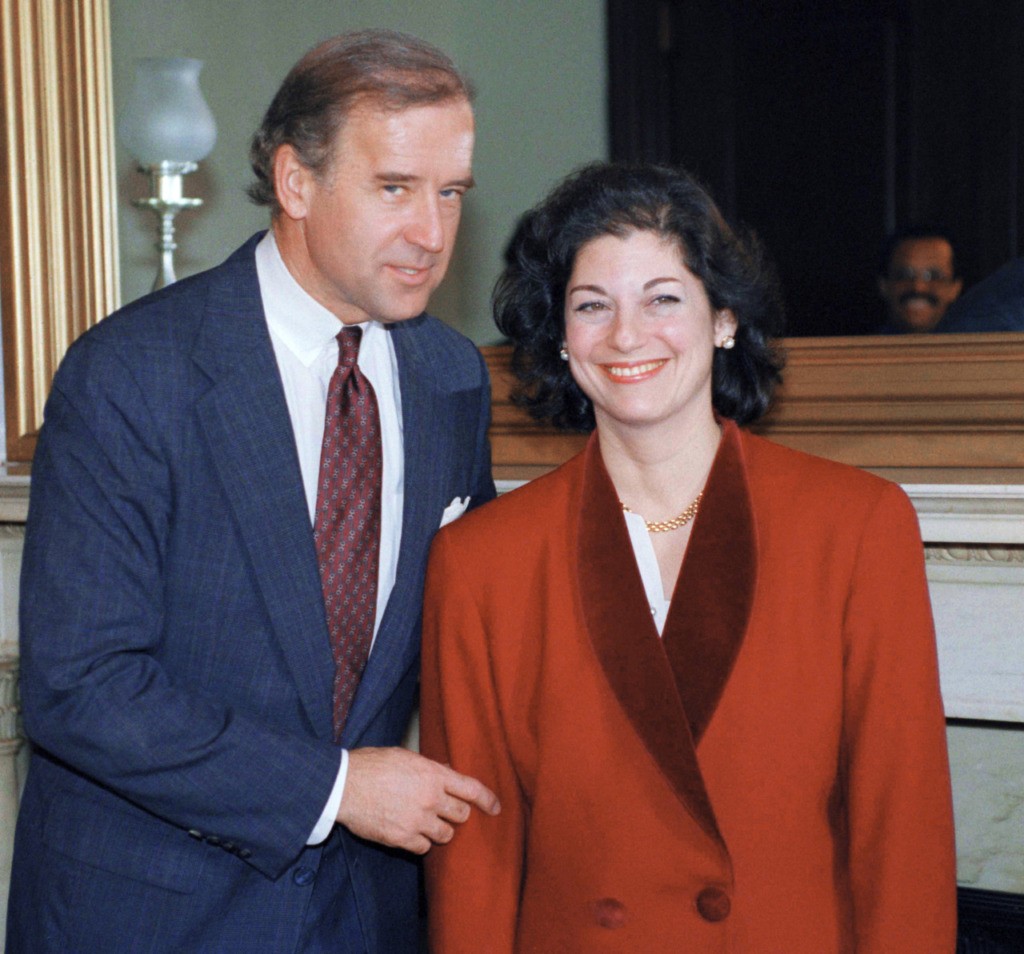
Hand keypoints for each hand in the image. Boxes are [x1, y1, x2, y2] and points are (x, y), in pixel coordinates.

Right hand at [337, 747, 500, 853]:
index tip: (496, 807)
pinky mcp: (403, 838)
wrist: (345, 785)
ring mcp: (417, 820)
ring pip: (446, 834)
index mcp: (433, 774)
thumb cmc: (373, 765)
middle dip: (457, 814)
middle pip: (462, 814)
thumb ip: (431, 768)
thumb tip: (449, 772)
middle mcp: (430, 798)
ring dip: (441, 829)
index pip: (472, 789)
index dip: (488, 799)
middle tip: (446, 811)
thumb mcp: (406, 757)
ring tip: (425, 821)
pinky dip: (421, 842)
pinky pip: (425, 847)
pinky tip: (410, 832)